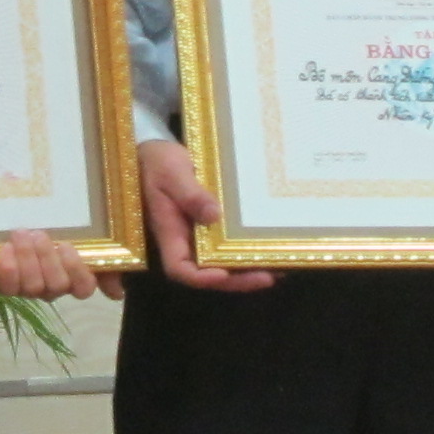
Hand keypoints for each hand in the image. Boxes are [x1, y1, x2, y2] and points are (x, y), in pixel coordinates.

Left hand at [0, 228, 104, 301]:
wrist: (24, 223)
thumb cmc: (59, 232)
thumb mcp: (87, 241)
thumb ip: (106, 265)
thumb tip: (117, 293)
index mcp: (75, 279)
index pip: (84, 288)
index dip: (76, 270)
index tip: (67, 245)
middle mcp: (54, 288)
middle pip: (57, 286)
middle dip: (47, 259)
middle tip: (40, 234)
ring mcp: (30, 289)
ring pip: (32, 287)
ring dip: (26, 259)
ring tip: (22, 234)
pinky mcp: (7, 284)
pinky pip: (7, 288)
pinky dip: (7, 268)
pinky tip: (6, 248)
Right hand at [138, 138, 270, 292]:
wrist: (154, 153)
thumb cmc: (158, 162)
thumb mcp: (172, 173)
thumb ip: (190, 194)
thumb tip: (214, 215)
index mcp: (169, 232)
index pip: (179, 268)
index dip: (201, 277)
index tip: (224, 273)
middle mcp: (184, 241)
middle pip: (207, 273)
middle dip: (236, 280)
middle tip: (267, 276)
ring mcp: (197, 235)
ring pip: (220, 264)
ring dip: (246, 270)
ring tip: (278, 269)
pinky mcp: (209, 226)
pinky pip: (226, 245)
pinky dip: (245, 251)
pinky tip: (269, 249)